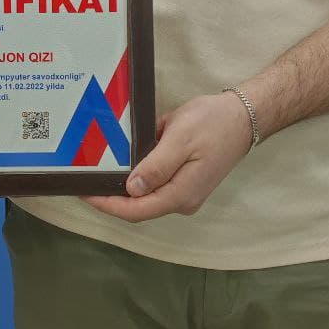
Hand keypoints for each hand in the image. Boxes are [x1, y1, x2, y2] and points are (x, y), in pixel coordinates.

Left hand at [86, 91, 253, 222]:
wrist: (243, 117)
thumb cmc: (212, 124)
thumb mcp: (180, 139)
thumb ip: (156, 166)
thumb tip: (132, 189)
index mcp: (180, 195)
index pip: (136, 211)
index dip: (107, 205)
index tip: (84, 193)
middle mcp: (182, 200)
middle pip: (139, 206)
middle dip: (112, 196)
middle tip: (86, 179)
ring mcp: (186, 192)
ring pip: (147, 194)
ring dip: (125, 184)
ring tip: (100, 169)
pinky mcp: (187, 180)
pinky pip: (157, 182)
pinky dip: (140, 173)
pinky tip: (127, 159)